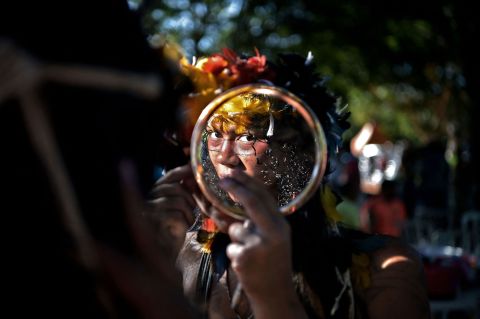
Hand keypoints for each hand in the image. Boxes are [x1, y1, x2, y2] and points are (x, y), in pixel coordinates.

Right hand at [146, 165, 197, 253]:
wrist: (165, 254)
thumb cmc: (173, 230)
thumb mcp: (179, 206)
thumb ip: (182, 190)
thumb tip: (192, 173)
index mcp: (153, 192)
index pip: (169, 176)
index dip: (184, 171)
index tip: (194, 171)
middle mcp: (147, 199)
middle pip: (175, 188)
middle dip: (190, 198)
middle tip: (194, 208)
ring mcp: (149, 211)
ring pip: (178, 201)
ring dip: (189, 212)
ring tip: (189, 221)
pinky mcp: (154, 224)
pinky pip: (177, 215)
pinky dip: (186, 222)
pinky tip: (184, 229)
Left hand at [220, 171, 305, 317]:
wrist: (275, 294)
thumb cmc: (272, 263)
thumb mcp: (274, 239)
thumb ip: (261, 221)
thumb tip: (238, 201)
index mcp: (281, 225)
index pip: (265, 197)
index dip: (248, 182)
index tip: (234, 172)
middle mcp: (273, 232)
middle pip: (252, 202)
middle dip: (236, 188)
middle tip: (222, 180)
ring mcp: (259, 244)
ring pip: (236, 229)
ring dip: (237, 239)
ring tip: (250, 254)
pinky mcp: (245, 256)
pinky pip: (231, 246)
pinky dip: (234, 254)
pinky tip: (246, 265)